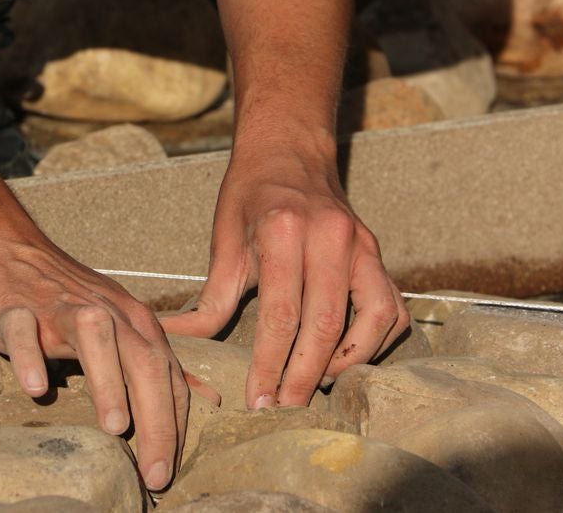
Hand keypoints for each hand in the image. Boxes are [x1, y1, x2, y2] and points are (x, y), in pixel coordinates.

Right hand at [0, 226, 190, 490]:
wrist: (1, 244)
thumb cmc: (63, 295)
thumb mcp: (118, 322)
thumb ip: (155, 360)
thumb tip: (204, 398)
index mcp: (132, 320)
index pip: (167, 374)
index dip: (175, 425)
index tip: (171, 473)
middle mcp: (105, 312)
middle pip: (143, 361)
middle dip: (157, 420)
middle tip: (157, 474)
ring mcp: (58, 307)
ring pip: (94, 337)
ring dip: (109, 382)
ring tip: (117, 428)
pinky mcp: (13, 306)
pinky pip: (24, 330)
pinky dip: (30, 356)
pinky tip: (35, 388)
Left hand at [162, 138, 409, 407]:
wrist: (289, 152)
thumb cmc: (249, 198)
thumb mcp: (223, 242)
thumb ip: (209, 300)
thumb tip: (172, 340)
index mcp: (283, 231)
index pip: (282, 315)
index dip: (270, 365)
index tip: (258, 400)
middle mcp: (330, 237)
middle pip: (325, 325)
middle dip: (303, 376)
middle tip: (285, 408)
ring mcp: (362, 245)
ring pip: (370, 320)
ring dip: (345, 363)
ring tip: (315, 385)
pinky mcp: (378, 254)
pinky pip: (391, 308)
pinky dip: (374, 341)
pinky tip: (346, 358)